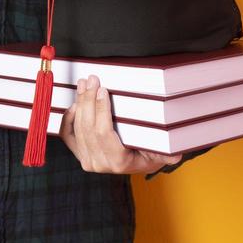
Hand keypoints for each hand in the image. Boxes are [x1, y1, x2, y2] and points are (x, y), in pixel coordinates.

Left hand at [58, 74, 182, 174]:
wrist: (137, 163)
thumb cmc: (150, 154)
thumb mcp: (162, 153)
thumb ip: (168, 153)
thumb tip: (175, 154)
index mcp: (118, 162)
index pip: (103, 133)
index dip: (101, 110)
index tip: (103, 90)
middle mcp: (99, 164)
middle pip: (88, 127)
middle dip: (88, 100)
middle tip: (92, 79)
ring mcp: (88, 159)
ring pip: (78, 128)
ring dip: (80, 103)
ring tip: (84, 84)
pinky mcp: (80, 153)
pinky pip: (68, 135)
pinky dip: (68, 117)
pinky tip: (74, 103)